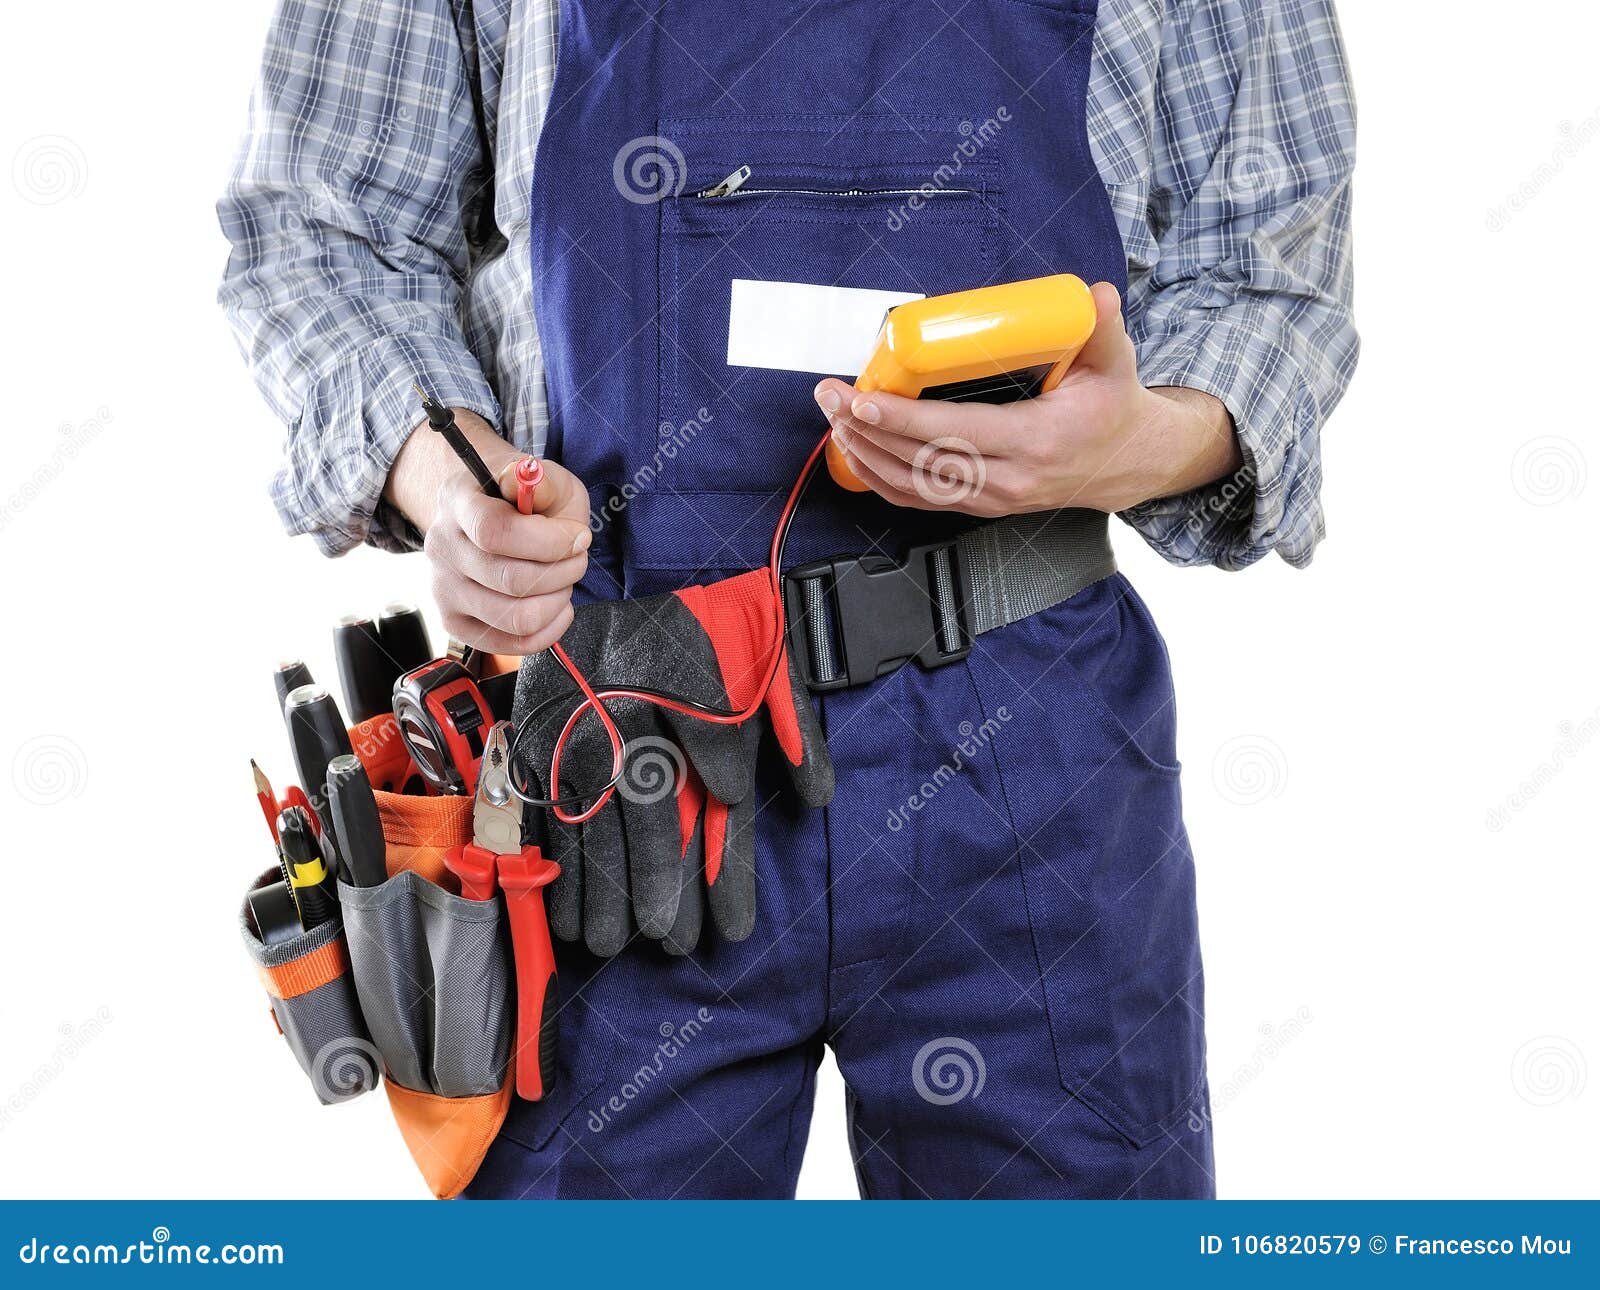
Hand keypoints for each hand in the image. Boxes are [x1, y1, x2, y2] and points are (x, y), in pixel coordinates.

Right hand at [384, 408, 592, 654]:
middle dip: (563, 572)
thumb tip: (537, 491)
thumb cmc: (522, 498)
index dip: (548, 541)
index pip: (493, 532)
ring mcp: (444, 589)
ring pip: (516, 618)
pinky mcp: (455, 623)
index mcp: (457, 500)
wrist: (487, 516)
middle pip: (510, 580)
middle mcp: (442, 547)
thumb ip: (545, 480)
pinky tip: (556, 605)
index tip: (578, 536)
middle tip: (577, 557)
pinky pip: (512, 644)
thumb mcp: (541, 475)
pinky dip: (549, 629)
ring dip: (557, 601)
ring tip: (562, 580)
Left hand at [814, 282, 1241, 516]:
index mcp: (1036, 442)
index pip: (957, 434)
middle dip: (868, 430)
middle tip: (831, 397)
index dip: (904, 420)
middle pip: (922, 462)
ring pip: (913, 486)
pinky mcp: (978, 504)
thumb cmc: (1110, 408)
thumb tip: (1095, 296)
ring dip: (865, 454)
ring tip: (835, 419)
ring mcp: (991, 498)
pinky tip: (855, 451)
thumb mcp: (1115, 363)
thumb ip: (1104, 327)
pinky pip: (918, 499)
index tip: (864, 399)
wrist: (1124, 461)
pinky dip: (879, 478)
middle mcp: (1009, 479)